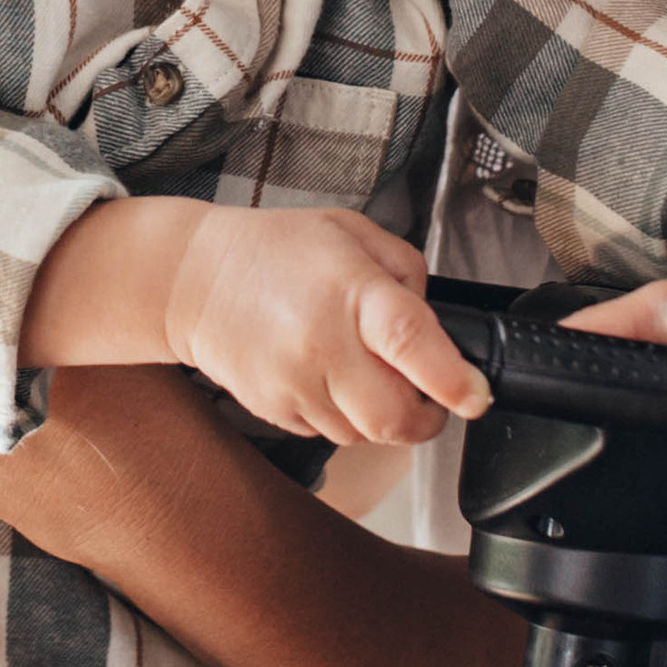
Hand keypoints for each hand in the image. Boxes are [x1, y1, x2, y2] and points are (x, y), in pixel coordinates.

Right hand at [163, 208, 491, 446]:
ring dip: (380, 416)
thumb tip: (435, 321)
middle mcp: (323, 345)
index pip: (411, 342)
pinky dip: (342, 417)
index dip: (453, 379)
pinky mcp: (275, 411)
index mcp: (351, 292)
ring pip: (365, 434)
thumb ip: (405, 270)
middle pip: (393, 416)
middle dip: (425, 418)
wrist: (191, 280)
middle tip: (430, 398)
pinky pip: (330, 434)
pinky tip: (326, 377)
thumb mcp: (350, 232)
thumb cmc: (272, 250)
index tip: (475, 395)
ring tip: (364, 374)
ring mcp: (296, 385)